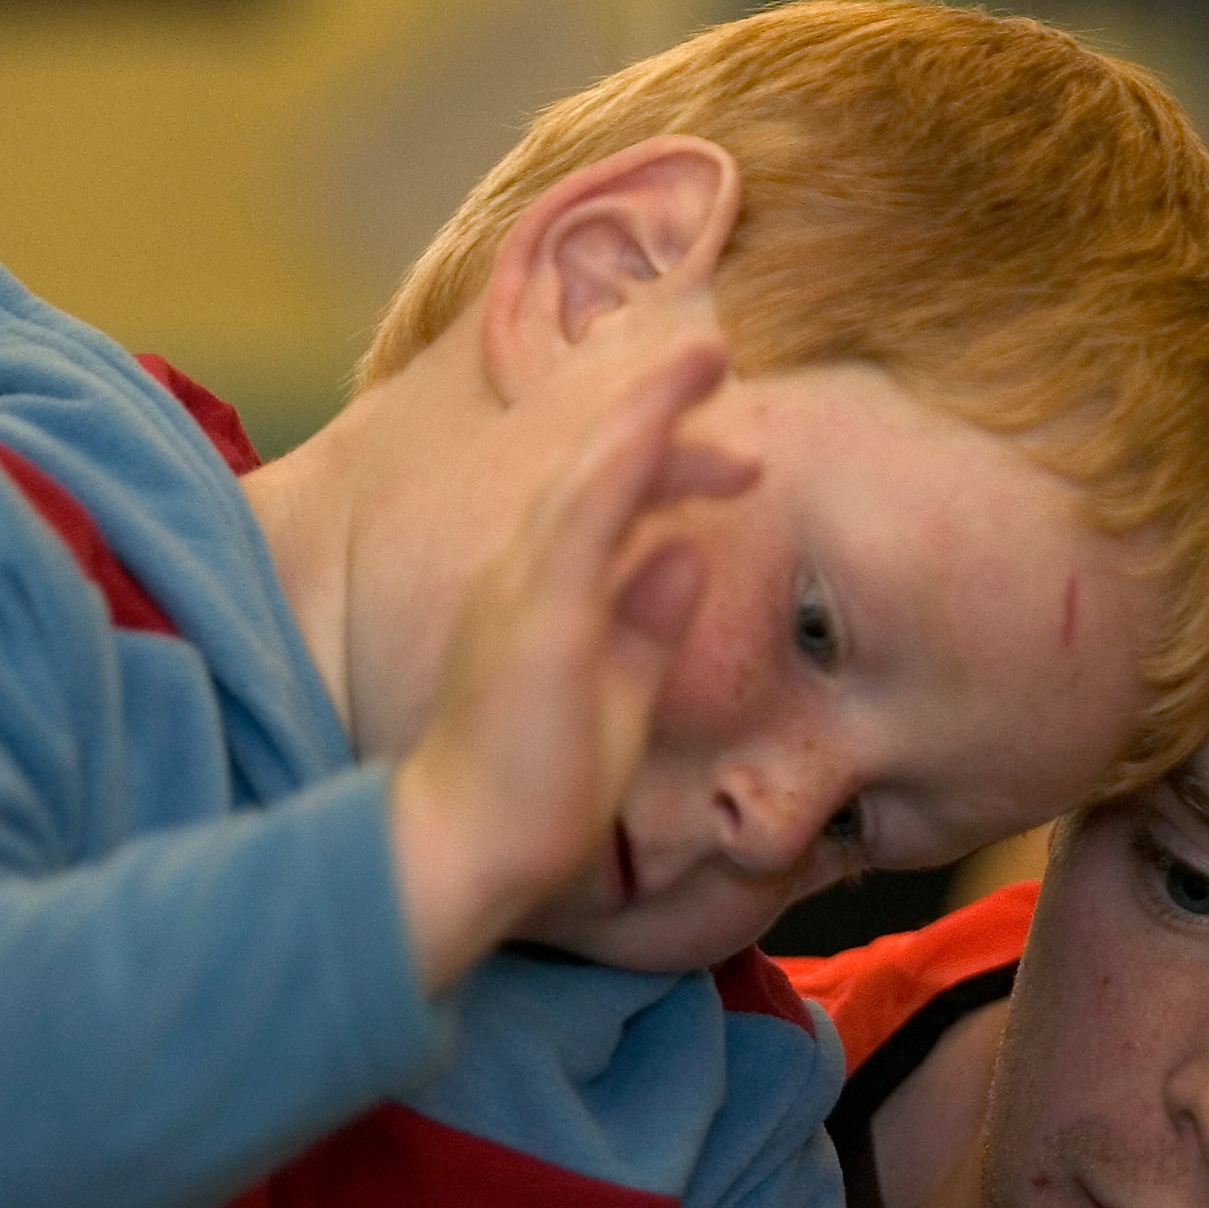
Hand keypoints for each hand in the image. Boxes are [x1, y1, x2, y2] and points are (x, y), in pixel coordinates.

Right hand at [388, 315, 757, 986]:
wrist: (468, 852)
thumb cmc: (536, 788)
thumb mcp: (618, 692)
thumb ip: (647, 624)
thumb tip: (688, 555)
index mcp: (545, 589)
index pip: (611, 501)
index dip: (671, 462)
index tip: (740, 457)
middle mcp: (523, 572)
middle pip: (599, 467)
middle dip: (657, 404)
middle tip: (718, 355)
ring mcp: (523, 591)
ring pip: (587, 475)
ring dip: (644, 411)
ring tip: (700, 360)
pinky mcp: (536, 623)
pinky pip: (577, 527)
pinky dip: (618, 470)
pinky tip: (653, 428)